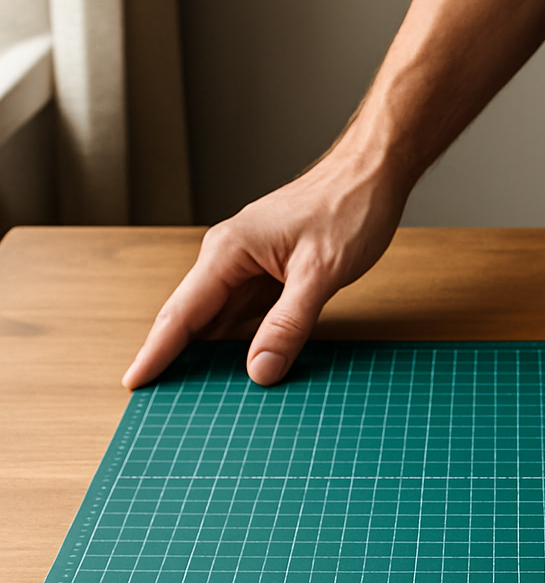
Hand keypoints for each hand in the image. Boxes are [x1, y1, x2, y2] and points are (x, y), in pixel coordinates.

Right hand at [122, 149, 406, 389]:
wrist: (373, 175)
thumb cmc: (348, 208)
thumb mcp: (321, 273)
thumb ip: (289, 323)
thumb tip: (259, 370)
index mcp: (229, 252)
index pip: (181, 313)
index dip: (156, 352)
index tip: (135, 383)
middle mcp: (230, 259)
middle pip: (195, 321)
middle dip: (181, 362)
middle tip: (172, 408)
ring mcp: (250, 267)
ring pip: (223, 321)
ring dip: (217, 357)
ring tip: (208, 400)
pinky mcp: (271, 275)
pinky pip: (249, 316)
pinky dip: (248, 342)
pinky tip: (251, 367)